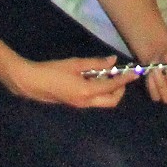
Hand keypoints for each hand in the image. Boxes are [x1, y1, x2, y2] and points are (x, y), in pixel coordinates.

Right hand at [4, 56, 130, 110]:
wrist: (32, 83)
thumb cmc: (53, 71)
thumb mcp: (75, 64)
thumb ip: (95, 64)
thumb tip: (113, 61)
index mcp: (87, 92)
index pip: (112, 86)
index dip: (125, 79)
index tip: (134, 73)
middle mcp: (87, 102)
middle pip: (112, 101)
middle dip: (120, 89)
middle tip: (120, 75)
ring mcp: (81, 105)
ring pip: (103, 101)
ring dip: (110, 90)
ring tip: (107, 74)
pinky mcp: (76, 103)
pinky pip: (94, 99)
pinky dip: (100, 90)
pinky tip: (94, 78)